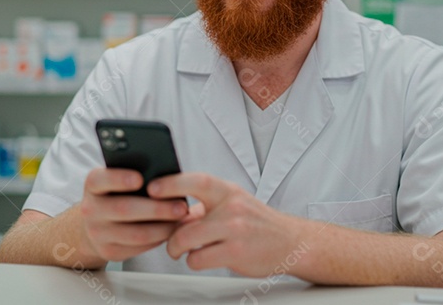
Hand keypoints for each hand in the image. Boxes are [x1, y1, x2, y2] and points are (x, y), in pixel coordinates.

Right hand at [77, 168, 190, 263]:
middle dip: (157, 208)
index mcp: (93, 185)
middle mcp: (90, 209)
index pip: (100, 180)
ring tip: (181, 219)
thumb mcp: (116, 182)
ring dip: (163, 227)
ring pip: (135, 233)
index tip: (140, 178)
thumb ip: (134, 174)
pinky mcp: (109, 252)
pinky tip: (172, 231)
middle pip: (124, 209)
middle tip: (181, 206)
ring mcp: (97, 233)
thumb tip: (165, 176)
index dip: (119, 179)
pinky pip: (138, 247)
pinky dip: (158, 239)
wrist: (92, 226)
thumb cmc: (115, 196)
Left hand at [148, 172, 303, 276]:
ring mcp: (234, 230)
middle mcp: (231, 207)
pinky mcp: (236, 253)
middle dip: (170, 236)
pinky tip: (205, 257)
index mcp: (227, 191)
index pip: (195, 180)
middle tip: (169, 240)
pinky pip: (198, 260)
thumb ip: (203, 206)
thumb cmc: (256, 222)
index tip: (151, 188)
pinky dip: (195, 261)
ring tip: (185, 250)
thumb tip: (169, 208)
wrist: (290, 241)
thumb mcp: (232, 203)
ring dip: (179, 250)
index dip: (171, 183)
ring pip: (187, 242)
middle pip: (183, 222)